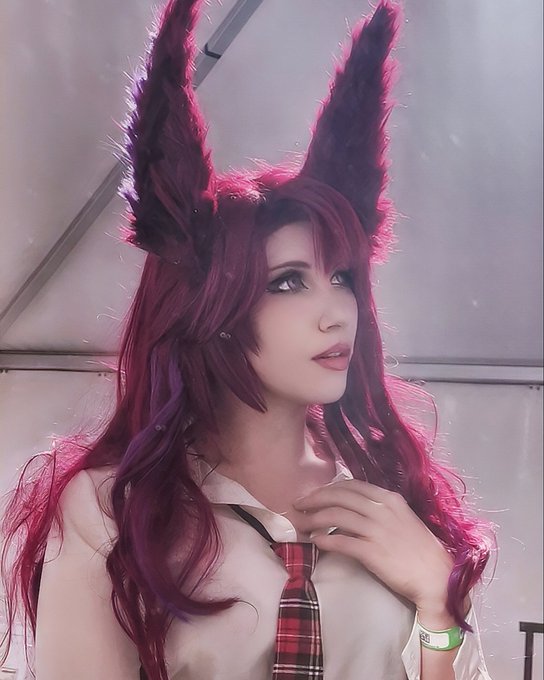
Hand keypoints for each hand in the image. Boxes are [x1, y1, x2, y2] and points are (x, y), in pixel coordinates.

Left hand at [293, 479, 453, 611]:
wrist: (437, 578)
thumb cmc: (420, 550)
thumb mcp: (403, 518)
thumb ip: (380, 509)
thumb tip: (353, 507)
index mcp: (389, 499)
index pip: (351, 485)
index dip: (328, 488)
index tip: (315, 494)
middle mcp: (382, 510)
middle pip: (339, 496)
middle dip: (315, 498)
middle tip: (299, 505)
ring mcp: (376, 530)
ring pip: (335, 516)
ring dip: (314, 519)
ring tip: (302, 523)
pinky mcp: (372, 552)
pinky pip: (340, 542)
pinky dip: (323, 539)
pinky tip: (315, 541)